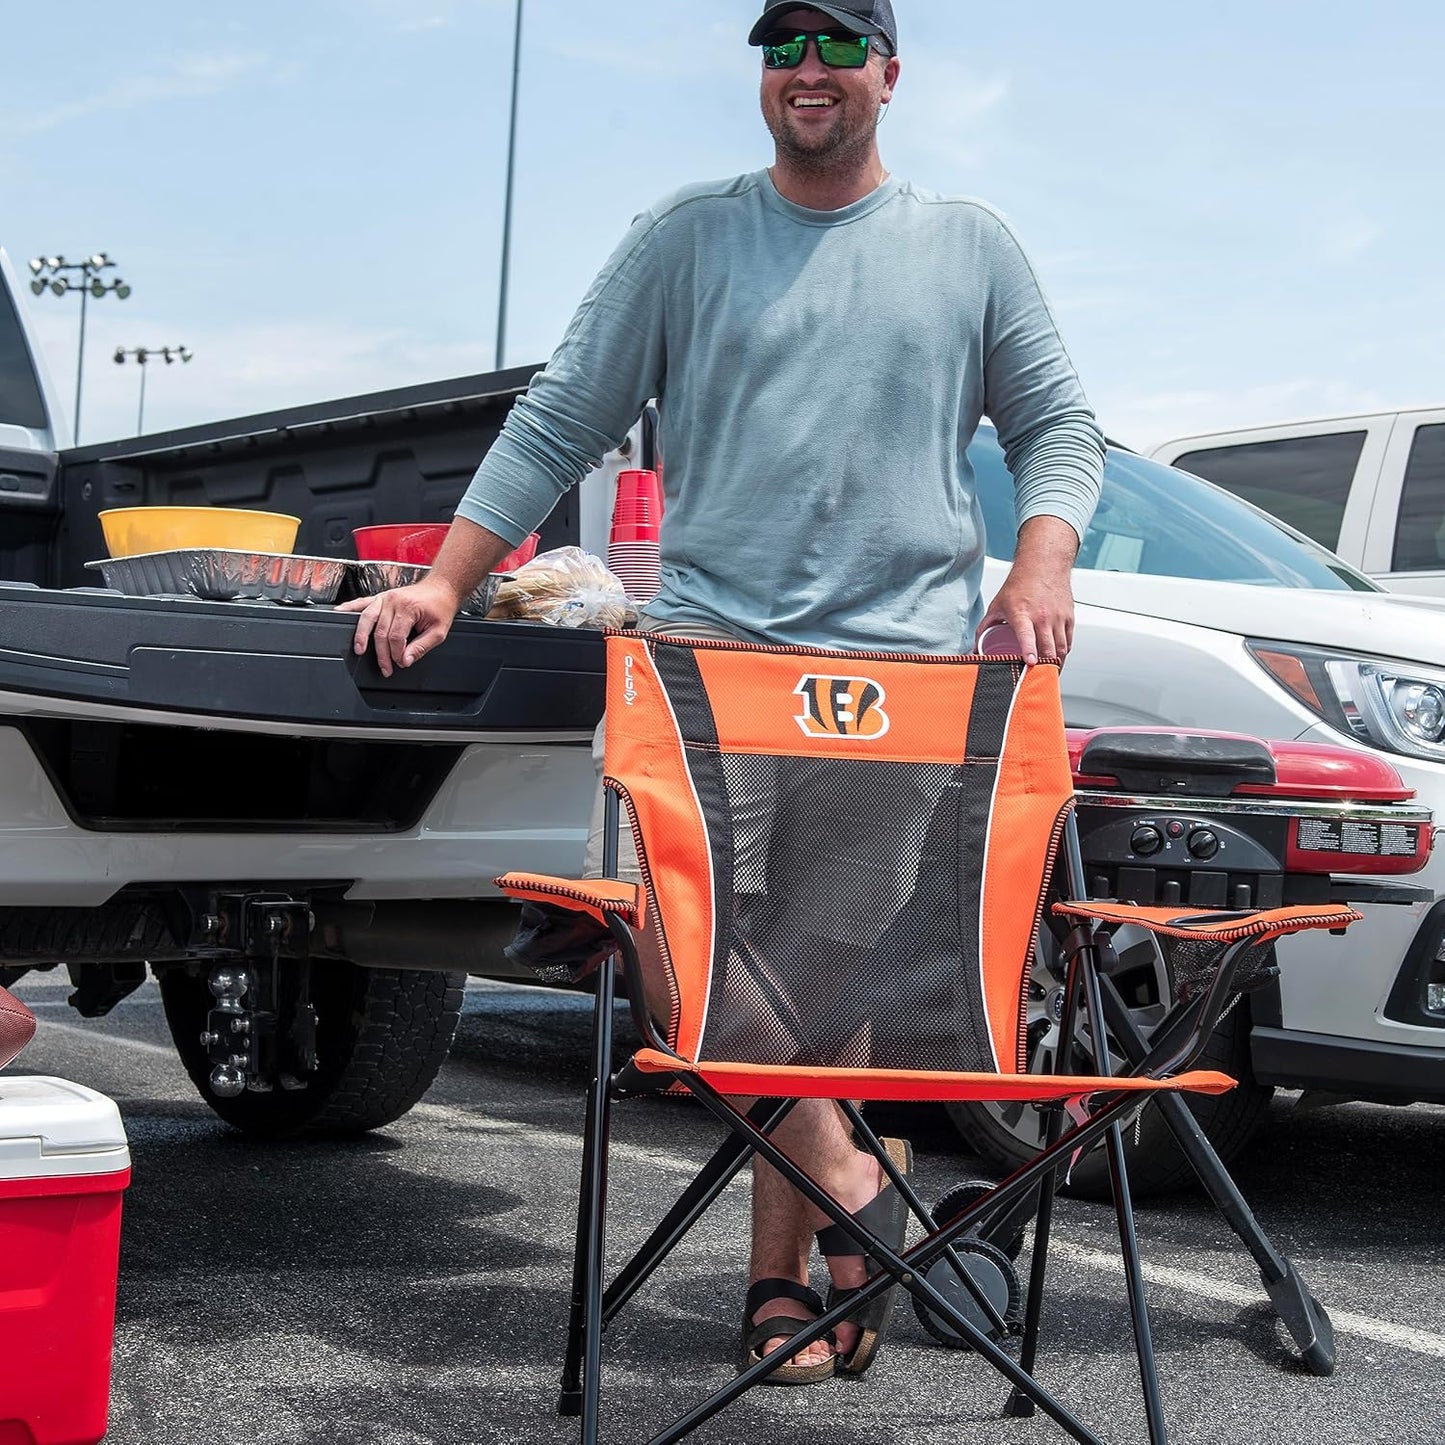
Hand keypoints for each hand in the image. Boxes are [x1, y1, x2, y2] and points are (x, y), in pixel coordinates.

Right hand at [336, 576, 460, 676]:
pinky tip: (340, 612)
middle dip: (382, 653)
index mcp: (408, 608)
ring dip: (361, 636)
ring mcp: (385, 597)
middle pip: (380, 632)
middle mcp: (393, 601)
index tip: (401, 663)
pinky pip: (362, 602)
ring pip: (367, 619)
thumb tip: (406, 660)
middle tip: (386, 668)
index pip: (395, 637)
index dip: (396, 654)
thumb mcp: (439, 631)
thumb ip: (422, 647)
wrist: (442, 588)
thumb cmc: (441, 606)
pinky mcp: (381, 597)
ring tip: (359, 650)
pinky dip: (350, 608)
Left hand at [976, 518, 1078, 664]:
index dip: (1029, 650)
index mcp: (1022, 613)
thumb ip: (986, 626)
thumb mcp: (998, 605)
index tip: (1031, 663)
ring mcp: (1058, 617)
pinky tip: (1056, 658)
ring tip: (1048, 673)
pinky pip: (1068, 642)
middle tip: (1039, 679)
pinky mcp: (1069, 617)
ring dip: (1056, 663)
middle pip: (1048, 648)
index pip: (1027, 635)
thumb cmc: (1020, 585)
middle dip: (1045, 667)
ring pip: (1061, 648)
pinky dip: (1063, 652)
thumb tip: (975, 648)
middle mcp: (1042, 615)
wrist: (1043, 565)